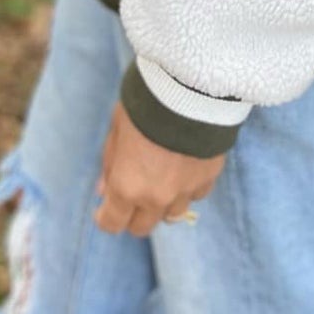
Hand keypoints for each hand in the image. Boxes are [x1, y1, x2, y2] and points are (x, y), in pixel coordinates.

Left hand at [94, 99, 227, 237]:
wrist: (189, 87)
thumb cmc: (144, 104)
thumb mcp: (117, 129)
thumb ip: (111, 163)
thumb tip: (105, 189)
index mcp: (127, 186)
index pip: (112, 224)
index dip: (106, 218)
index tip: (105, 209)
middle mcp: (156, 197)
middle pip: (143, 226)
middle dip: (133, 214)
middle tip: (133, 192)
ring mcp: (185, 190)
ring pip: (172, 214)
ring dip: (163, 203)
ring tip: (162, 178)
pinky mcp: (209, 177)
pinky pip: (196, 194)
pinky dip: (188, 188)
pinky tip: (185, 167)